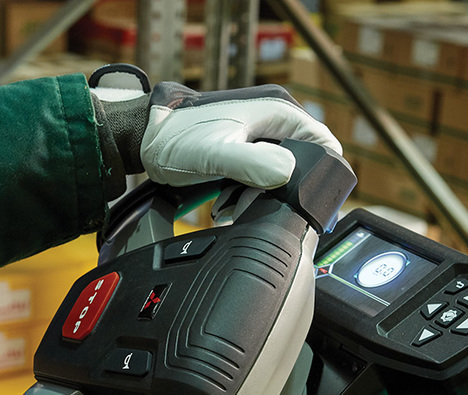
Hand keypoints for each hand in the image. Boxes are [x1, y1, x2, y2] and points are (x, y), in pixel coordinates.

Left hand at [90, 65, 342, 193]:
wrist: (143, 136)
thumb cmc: (175, 137)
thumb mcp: (215, 154)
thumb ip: (252, 164)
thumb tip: (287, 174)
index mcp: (278, 110)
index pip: (324, 145)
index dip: (321, 178)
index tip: (302, 207)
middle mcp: (274, 118)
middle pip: (301, 164)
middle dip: (282, 194)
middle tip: (253, 211)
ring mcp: (259, 133)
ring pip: (279, 175)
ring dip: (260, 198)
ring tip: (232, 211)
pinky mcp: (244, 149)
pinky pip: (259, 177)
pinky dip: (246, 194)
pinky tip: (226, 206)